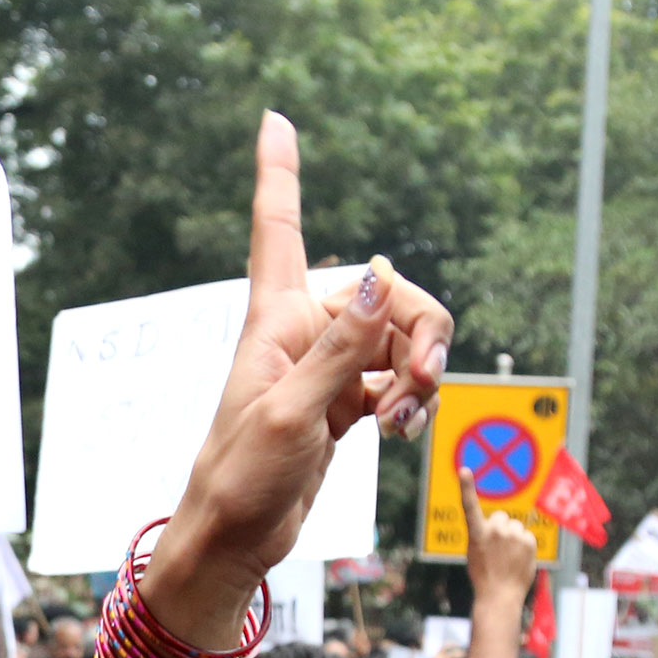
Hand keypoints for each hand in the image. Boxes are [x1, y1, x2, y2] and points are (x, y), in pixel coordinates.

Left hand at [151, 115, 451, 645]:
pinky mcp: (348, 401)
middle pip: (391, 296)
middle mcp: (305, 332)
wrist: (235, 538)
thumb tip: (382, 282)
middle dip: (422, 333)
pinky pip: (402, 379)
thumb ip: (340, 350)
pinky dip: (414, 401)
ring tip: (402, 420)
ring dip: (422, 375)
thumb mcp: (290, 413)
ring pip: (405, 339)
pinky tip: (401, 429)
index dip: (280, 173)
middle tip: (421, 384)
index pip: (280, 230)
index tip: (274, 118)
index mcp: (276, 320)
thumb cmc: (241, 477)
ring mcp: (330, 366)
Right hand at [455, 467, 536, 607]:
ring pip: (516, 527)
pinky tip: (518, 560)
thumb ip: (485, 535)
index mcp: (476, 534)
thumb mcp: (475, 552)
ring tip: (508, 557)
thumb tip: (501, 524)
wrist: (499, 596)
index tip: (464, 470)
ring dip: (514, 537)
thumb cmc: (484, 576)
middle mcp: (495, 531)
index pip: (470, 506)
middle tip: (498, 549)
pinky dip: (525, 546)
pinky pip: (527, 536)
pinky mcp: (528, 541)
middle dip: (501, 528)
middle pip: (501, 517)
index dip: (466, 487)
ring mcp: (513, 536)